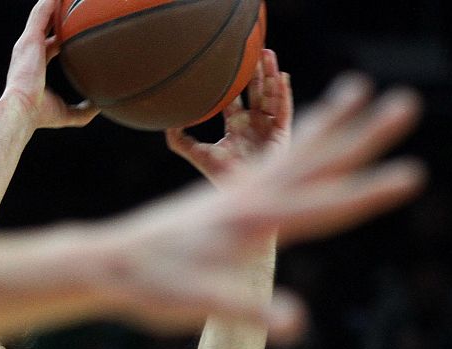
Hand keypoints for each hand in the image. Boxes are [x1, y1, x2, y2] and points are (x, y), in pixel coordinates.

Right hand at [2, 0, 98, 130]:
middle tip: (69, 3)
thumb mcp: (68, 113)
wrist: (22, 111)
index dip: (61, 35)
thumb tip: (103, 107)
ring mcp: (28, 43)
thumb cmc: (39, 115)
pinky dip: (50, 2)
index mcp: (36, 64)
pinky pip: (41, 12)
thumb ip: (84, 110)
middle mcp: (30, 51)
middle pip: (45, 24)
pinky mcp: (29, 39)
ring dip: (52, 2)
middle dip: (56, 13)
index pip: (51, 44)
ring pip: (42, 13)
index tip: (73, 28)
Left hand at [84, 74, 422, 340]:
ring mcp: (232, 192)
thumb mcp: (197, 304)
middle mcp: (244, 198)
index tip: (411, 175)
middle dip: (362, 136)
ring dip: (326, 123)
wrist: (105, 263)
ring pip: (289, 152)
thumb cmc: (150, 287)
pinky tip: (301, 133)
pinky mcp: (219, 195)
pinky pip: (265, 160)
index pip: (320, 206)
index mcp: (247, 223)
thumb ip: (246, 309)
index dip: (367, 194)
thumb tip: (295, 324)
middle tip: (406, 103)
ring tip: (357, 89)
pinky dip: (289, 138)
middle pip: (313, 162)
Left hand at [167, 49, 293, 183]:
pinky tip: (281, 77)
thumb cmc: (219, 177)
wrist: (239, 196)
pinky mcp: (282, 135)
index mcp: (237, 127)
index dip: (234, 82)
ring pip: (272, 95)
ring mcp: (269, 129)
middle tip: (256, 48)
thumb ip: (179, 139)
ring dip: (270, 74)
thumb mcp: (196, 153)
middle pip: (256, 92)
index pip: (236, 100)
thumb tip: (166, 121)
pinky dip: (283, 94)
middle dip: (256, 71)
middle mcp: (255, 125)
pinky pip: (285, 110)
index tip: (232, 62)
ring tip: (268, 54)